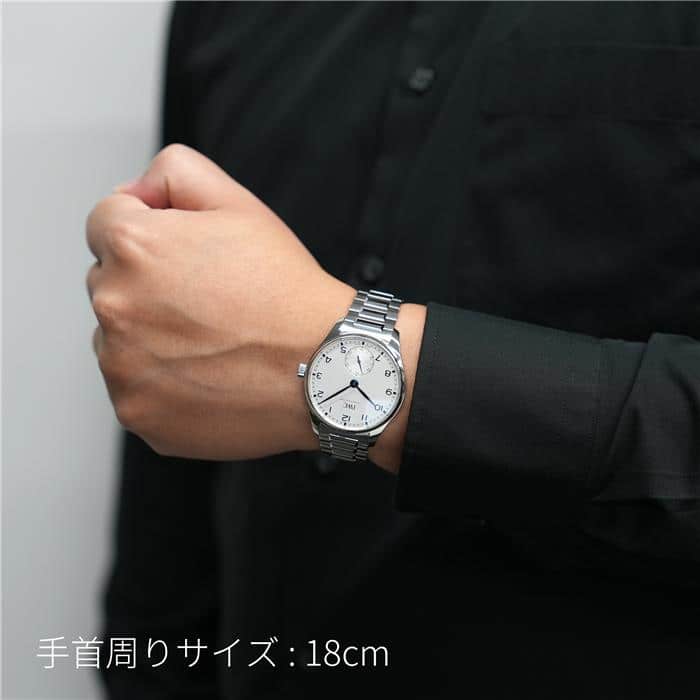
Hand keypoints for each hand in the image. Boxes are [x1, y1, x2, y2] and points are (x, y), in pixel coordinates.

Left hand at [86, 144, 355, 459]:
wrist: (321, 366)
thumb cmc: (286, 294)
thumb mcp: (239, 203)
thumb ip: (174, 172)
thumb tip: (138, 191)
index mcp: (133, 248)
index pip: (105, 224)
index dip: (148, 231)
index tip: (180, 255)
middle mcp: (115, 308)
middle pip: (110, 283)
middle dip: (147, 285)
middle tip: (207, 300)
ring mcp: (123, 368)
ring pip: (118, 339)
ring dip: (151, 336)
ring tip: (211, 342)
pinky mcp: (138, 412)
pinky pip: (136, 388)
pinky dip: (163, 383)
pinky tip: (208, 374)